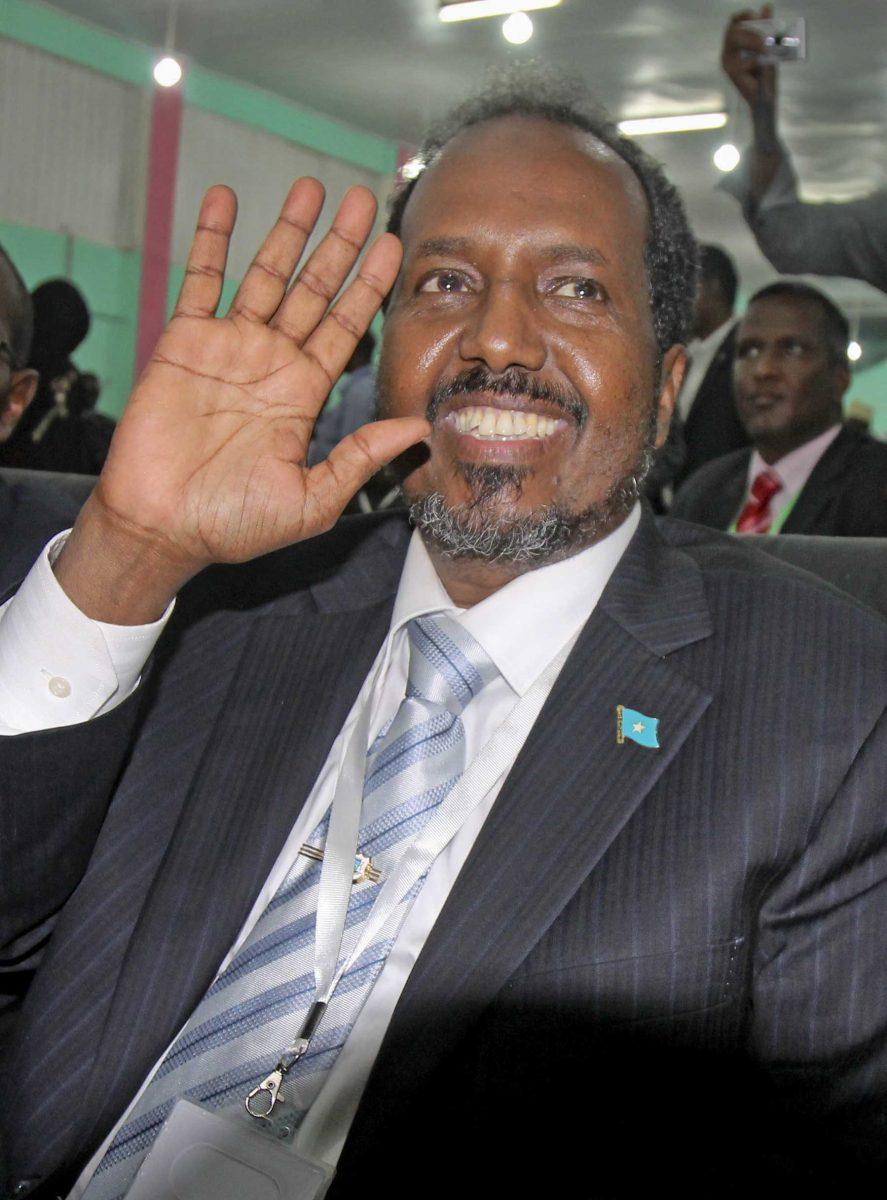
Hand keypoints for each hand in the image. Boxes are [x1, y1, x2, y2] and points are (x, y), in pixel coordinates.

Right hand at [55, 179, 428, 621]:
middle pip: (313, 290)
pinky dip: (211, 238)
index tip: (393, 247)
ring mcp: (227, 347)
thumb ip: (362, 457)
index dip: (367, 287)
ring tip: (311, 187)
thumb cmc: (235, 523)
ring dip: (287, 231)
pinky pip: (199, 279)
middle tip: (365, 199)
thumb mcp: (314, 498)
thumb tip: (419, 428)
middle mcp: (271, 362)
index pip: (345, 328)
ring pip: (265, 275)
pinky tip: (225, 198)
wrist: (163, 528)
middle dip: (339, 245)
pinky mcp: (183, 342)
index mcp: (304, 394)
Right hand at [722, 5, 776, 110]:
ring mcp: (728, 63)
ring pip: (736, 41)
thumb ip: (766, 28)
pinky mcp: (733, 73)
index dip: (742, 16)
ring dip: (753, 42)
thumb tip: (766, 6)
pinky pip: (746, 60)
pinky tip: (760, 69)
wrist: (764, 99)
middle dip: (750, 31)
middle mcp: (727, 53)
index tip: (753, 15)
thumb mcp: (768, 47)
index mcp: (734, 45)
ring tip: (766, 50)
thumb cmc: (765, 74)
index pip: (733, 23)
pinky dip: (757, 61)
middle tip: (766, 39)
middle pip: (733, 31)